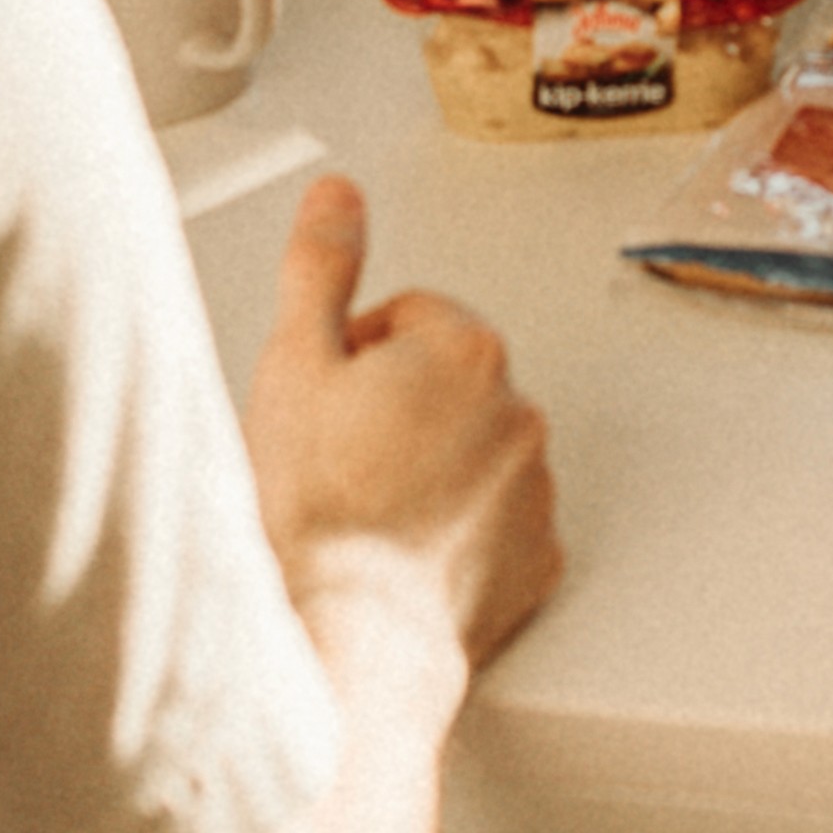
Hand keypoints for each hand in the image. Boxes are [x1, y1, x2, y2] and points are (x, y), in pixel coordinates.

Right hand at [241, 178, 563, 668]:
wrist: (349, 637)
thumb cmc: (318, 508)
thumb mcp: (294, 363)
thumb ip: (322, 265)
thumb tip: (341, 195)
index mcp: (465, 350)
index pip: (409, 318)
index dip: (353, 355)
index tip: (326, 402)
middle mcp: (519, 413)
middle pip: (448, 383)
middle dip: (397, 406)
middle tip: (336, 456)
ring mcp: (535, 491)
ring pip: (474, 451)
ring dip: (430, 464)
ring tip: (366, 510)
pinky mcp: (538, 560)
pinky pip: (498, 523)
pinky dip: (458, 528)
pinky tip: (402, 551)